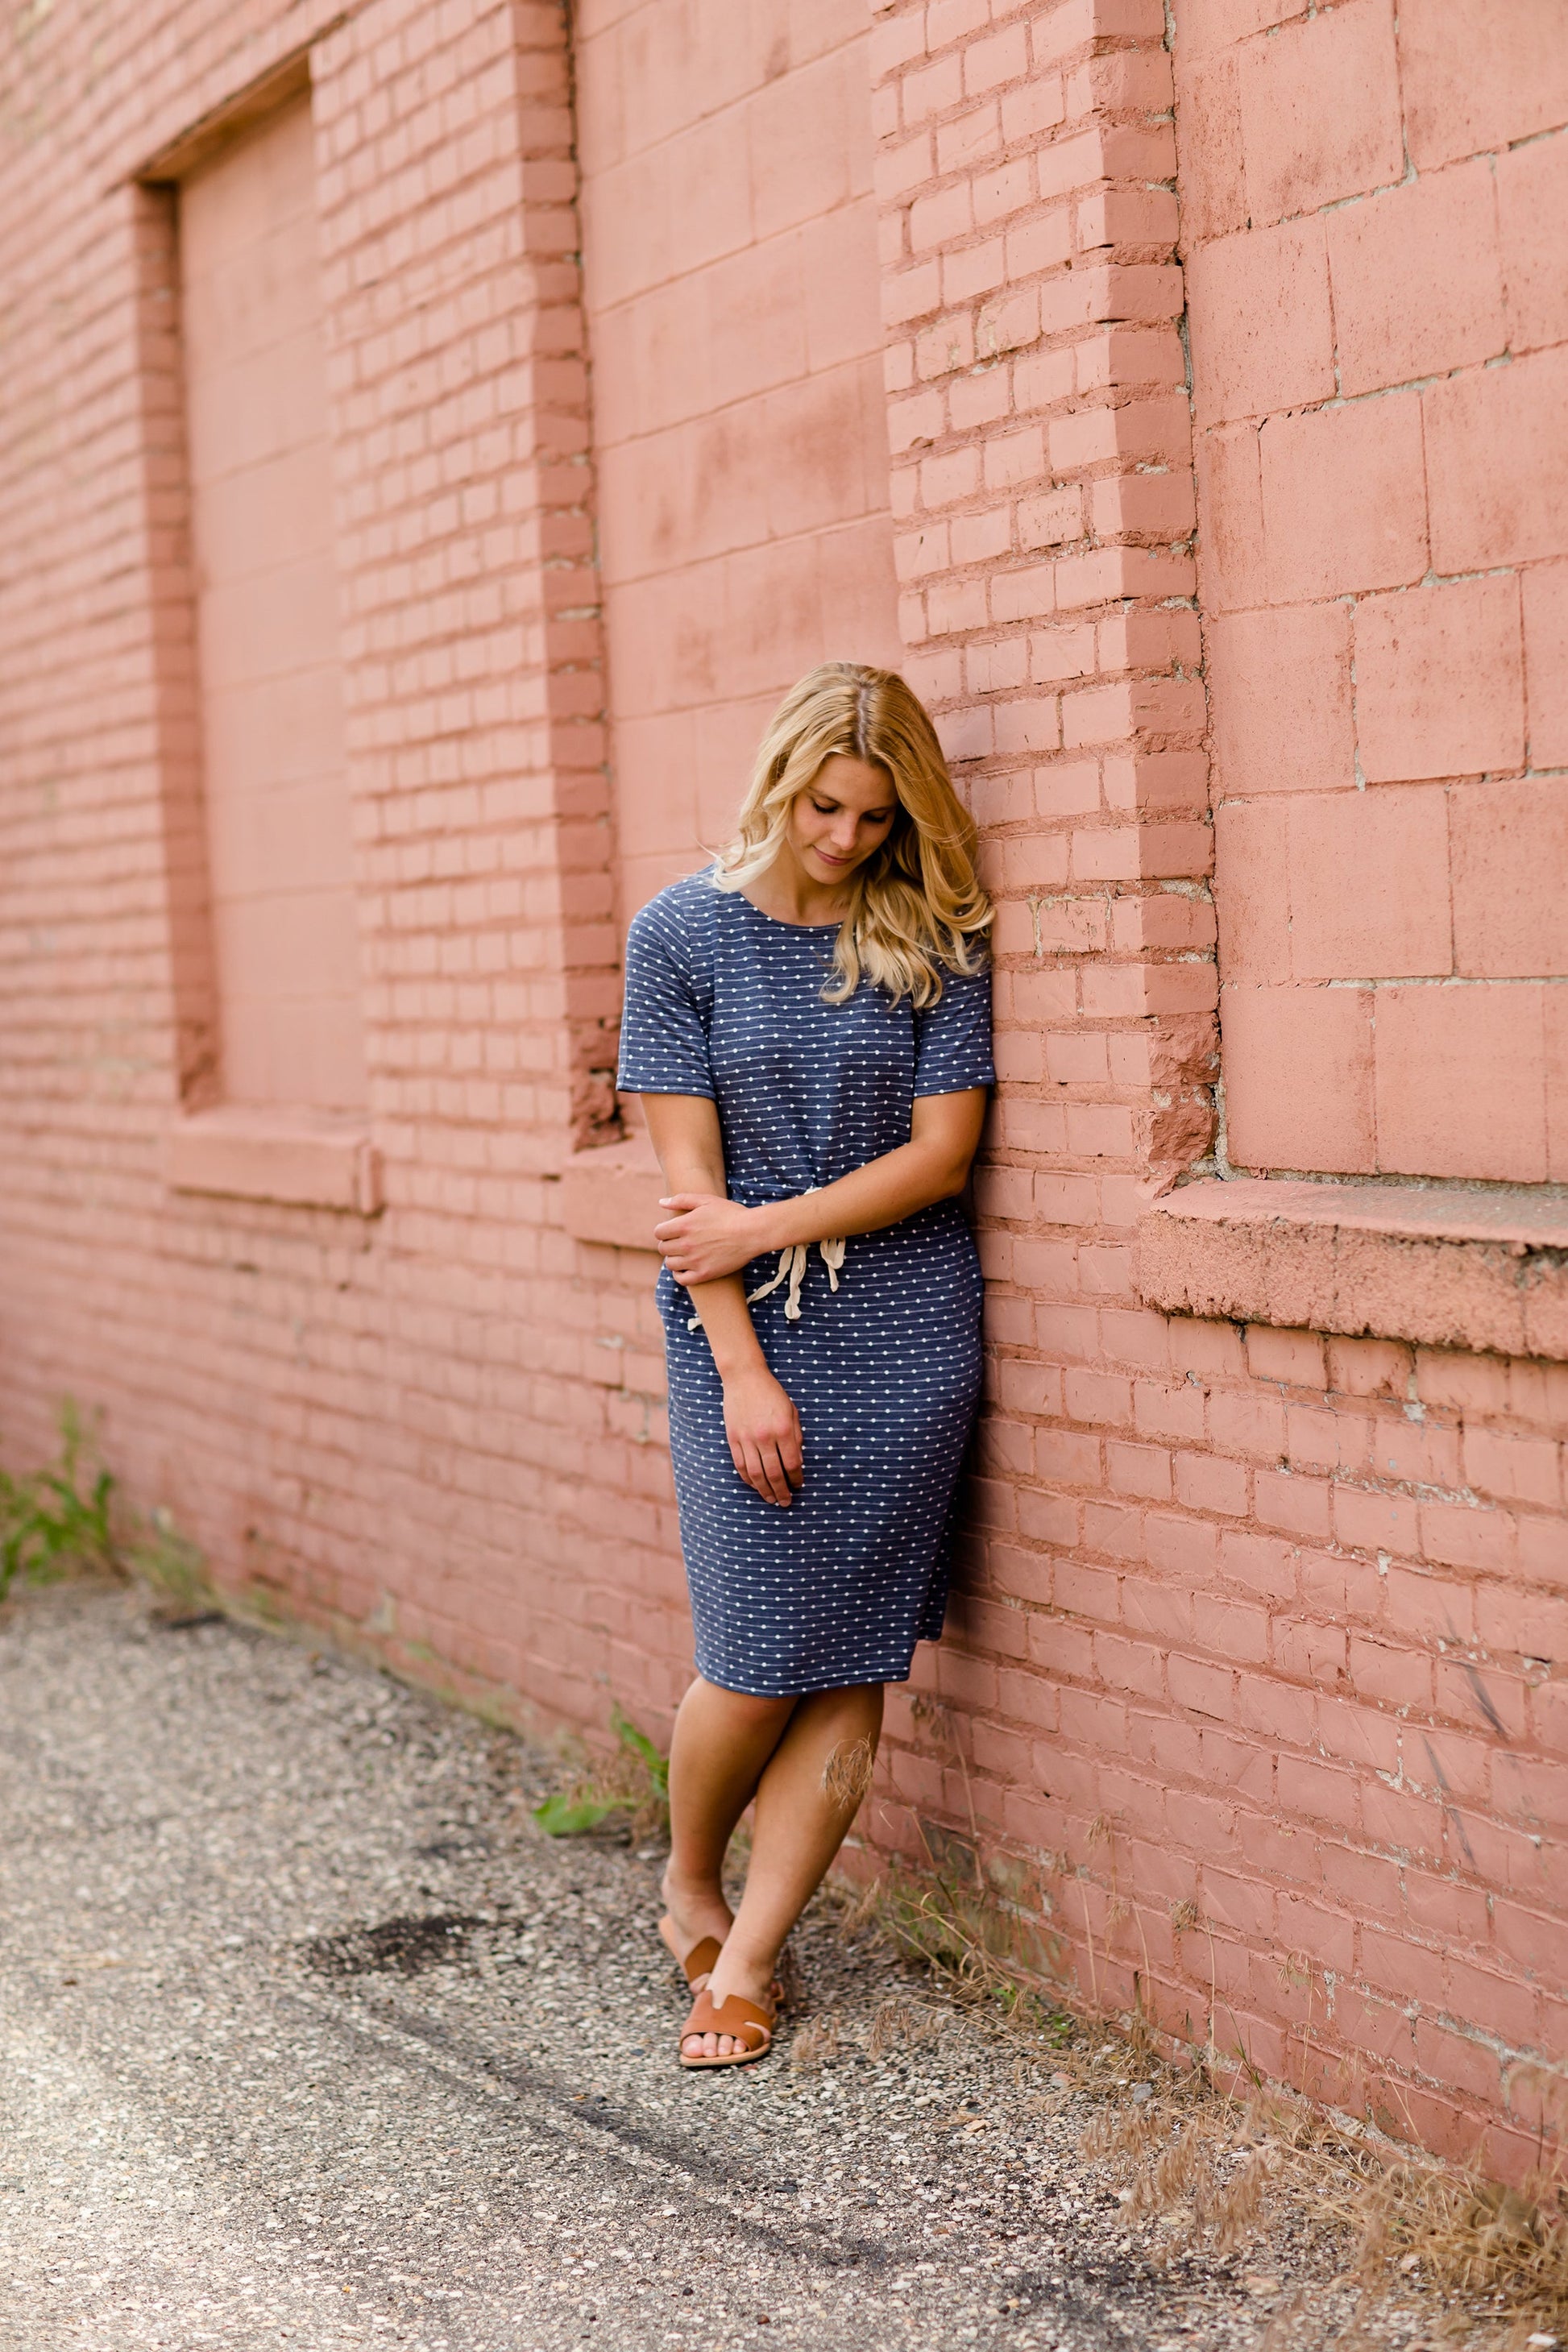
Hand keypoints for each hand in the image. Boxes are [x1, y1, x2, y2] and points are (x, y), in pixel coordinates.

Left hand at [655, 1192, 768, 1286]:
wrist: (752, 1232)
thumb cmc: (730, 1214)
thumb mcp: (706, 1200)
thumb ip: (681, 1200)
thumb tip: (661, 1203)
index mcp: (684, 1225)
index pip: (658, 1233)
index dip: (664, 1231)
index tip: (672, 1231)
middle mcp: (686, 1244)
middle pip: (663, 1248)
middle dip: (669, 1244)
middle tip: (680, 1242)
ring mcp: (694, 1261)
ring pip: (670, 1263)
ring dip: (674, 1258)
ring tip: (685, 1254)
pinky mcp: (704, 1274)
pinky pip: (681, 1279)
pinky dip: (679, 1274)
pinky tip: (686, 1268)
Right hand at [722, 1364, 802, 1508]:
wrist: (744, 1377)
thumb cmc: (772, 1393)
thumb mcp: (791, 1411)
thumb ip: (796, 1437)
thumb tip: (798, 1462)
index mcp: (783, 1429)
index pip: (792, 1463)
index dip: (796, 1478)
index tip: (799, 1486)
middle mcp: (765, 1436)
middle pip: (774, 1473)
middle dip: (782, 1491)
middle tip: (786, 1502)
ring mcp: (747, 1438)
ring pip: (756, 1473)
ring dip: (764, 1490)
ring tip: (771, 1499)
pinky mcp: (733, 1438)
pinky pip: (740, 1465)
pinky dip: (748, 1479)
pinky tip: (755, 1485)